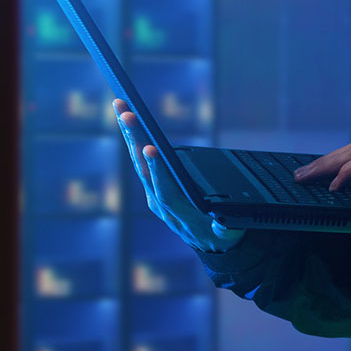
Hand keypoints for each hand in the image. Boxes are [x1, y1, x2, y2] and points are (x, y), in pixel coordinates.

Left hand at [114, 100, 245, 251]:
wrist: (208, 243)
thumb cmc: (220, 235)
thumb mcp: (228, 235)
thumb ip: (225, 229)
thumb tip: (224, 223)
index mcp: (179, 214)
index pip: (164, 190)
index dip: (157, 170)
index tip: (150, 149)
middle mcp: (160, 203)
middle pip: (144, 170)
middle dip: (136, 140)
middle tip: (127, 114)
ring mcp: (154, 194)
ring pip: (139, 162)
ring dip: (130, 134)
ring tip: (122, 107)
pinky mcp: (153, 187)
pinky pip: (141, 162)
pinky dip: (134, 140)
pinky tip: (130, 121)